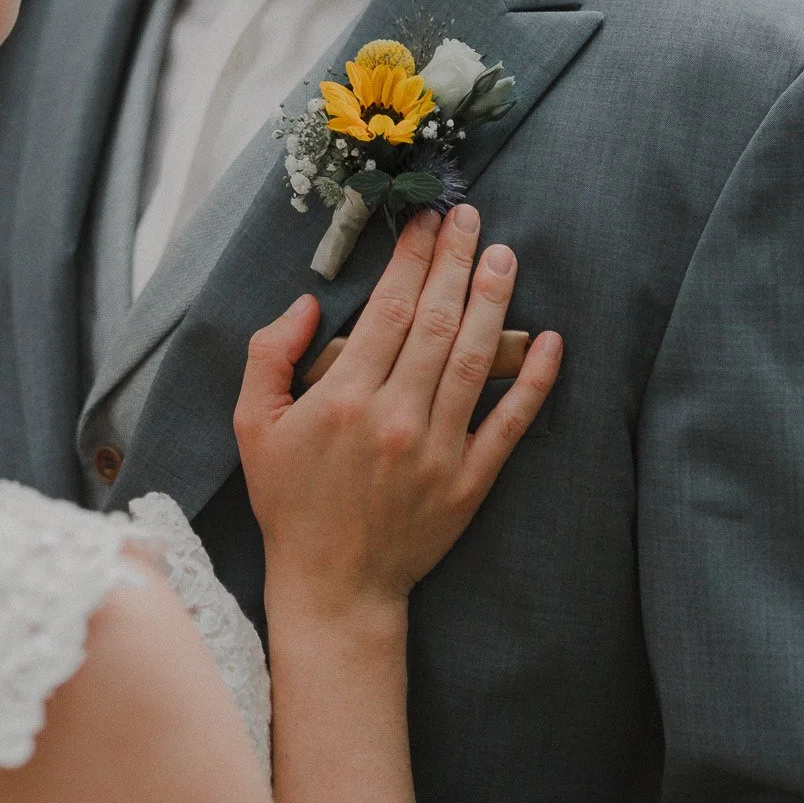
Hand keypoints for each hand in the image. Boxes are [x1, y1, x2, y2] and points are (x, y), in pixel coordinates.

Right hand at [235, 205, 560, 621]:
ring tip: (503, 256)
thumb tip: (308, 302)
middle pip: (434, 322)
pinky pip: (509, 424)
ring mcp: (438, 451)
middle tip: (468, 216)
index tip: (423, 221)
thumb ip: (270, 355)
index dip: (410, 258)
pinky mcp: (470, 482)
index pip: (387, 309)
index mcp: (343, 399)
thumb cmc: (290, 501)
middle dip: (453, 261)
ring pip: (473, 360)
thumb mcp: (253, 425)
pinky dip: (533, 382)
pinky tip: (550, 342)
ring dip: (492, 302)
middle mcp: (395, 419)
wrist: (334, 585)